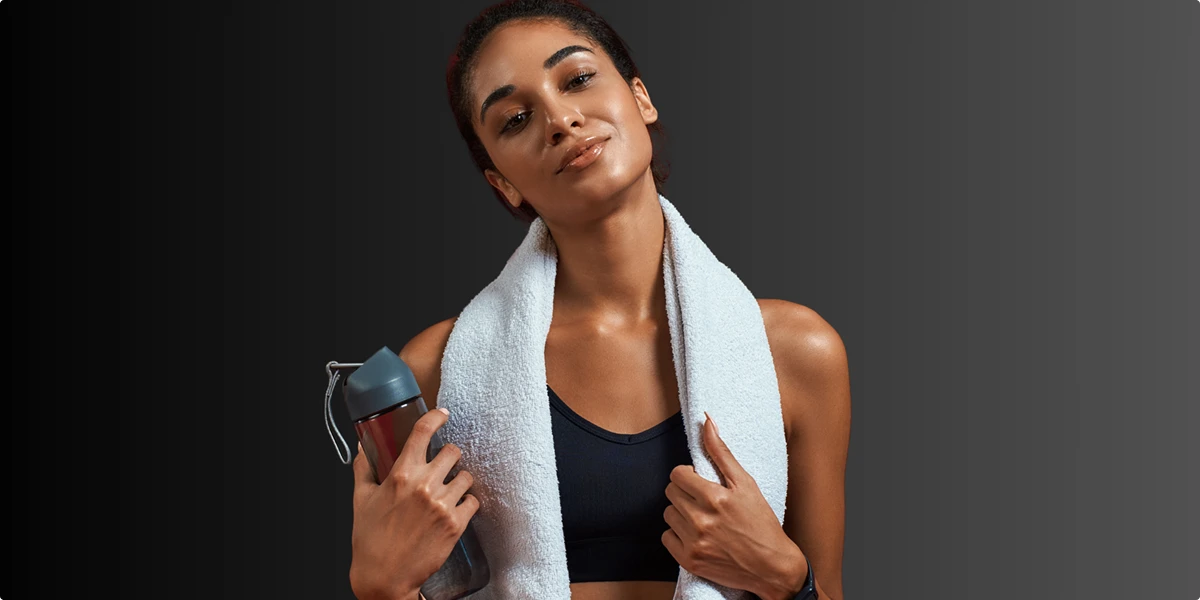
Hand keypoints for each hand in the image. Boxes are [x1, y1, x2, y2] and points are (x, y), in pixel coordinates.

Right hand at [348, 408, 479, 599]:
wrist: (384, 576)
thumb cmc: (370, 540)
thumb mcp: (361, 500)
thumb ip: (364, 470)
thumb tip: (362, 450)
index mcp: (400, 475)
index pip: (422, 433)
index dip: (436, 418)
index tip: (442, 414)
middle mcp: (424, 485)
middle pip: (453, 452)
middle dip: (449, 458)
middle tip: (442, 468)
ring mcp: (442, 504)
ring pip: (466, 476)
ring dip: (459, 481)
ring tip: (448, 492)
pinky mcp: (455, 524)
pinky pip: (473, 501)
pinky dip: (467, 503)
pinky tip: (455, 509)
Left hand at [661, 412, 806, 597]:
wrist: (771, 567)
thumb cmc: (762, 523)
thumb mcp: (746, 484)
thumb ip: (722, 452)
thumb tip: (706, 421)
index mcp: (715, 497)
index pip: (677, 474)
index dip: (688, 475)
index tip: (699, 482)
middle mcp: (701, 520)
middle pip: (670, 493)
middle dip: (684, 492)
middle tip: (703, 499)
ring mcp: (694, 542)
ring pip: (668, 514)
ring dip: (681, 513)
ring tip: (702, 518)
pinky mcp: (689, 560)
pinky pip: (667, 538)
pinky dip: (678, 535)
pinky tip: (696, 534)